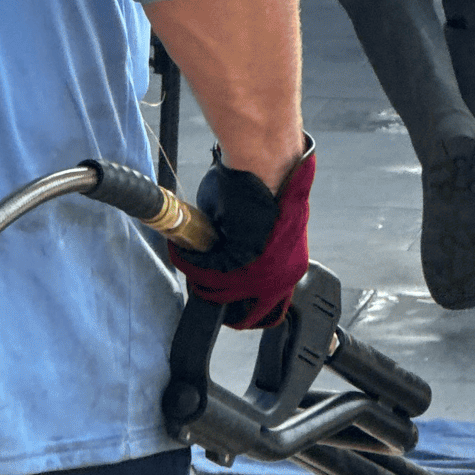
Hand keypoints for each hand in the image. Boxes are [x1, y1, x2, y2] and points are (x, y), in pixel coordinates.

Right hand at [169, 139, 313, 329]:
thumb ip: (246, 251)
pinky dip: (191, 263)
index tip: (225, 301)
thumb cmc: (264, 183)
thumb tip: (224, 260)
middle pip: (242, 312)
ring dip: (198, 278)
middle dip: (215, 297)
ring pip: (220, 292)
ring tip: (188, 258)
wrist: (266, 162)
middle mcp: (281, 277)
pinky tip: (185, 250)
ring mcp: (263, 272)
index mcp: (289, 268)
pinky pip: (207, 272)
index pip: (267, 309)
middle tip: (199, 283)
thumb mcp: (260, 229)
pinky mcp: (241, 259)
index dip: (241, 307)